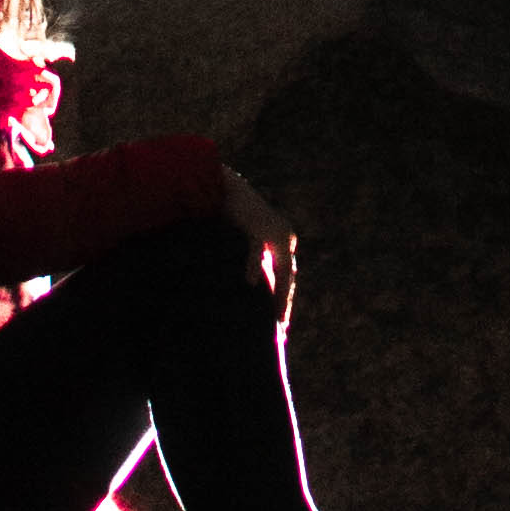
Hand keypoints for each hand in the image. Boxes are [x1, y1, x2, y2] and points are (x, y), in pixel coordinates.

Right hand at [220, 165, 295, 319]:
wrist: (221, 183)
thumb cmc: (228, 214)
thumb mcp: (242, 241)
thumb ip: (251, 259)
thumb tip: (248, 287)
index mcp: (282, 239)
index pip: (287, 275)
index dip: (284, 298)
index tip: (281, 322)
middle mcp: (283, 236)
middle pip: (288, 275)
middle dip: (284, 302)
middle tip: (281, 327)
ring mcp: (272, 230)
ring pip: (280, 268)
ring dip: (278, 294)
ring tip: (275, 317)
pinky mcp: (256, 224)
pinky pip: (256, 250)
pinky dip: (253, 266)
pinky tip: (250, 283)